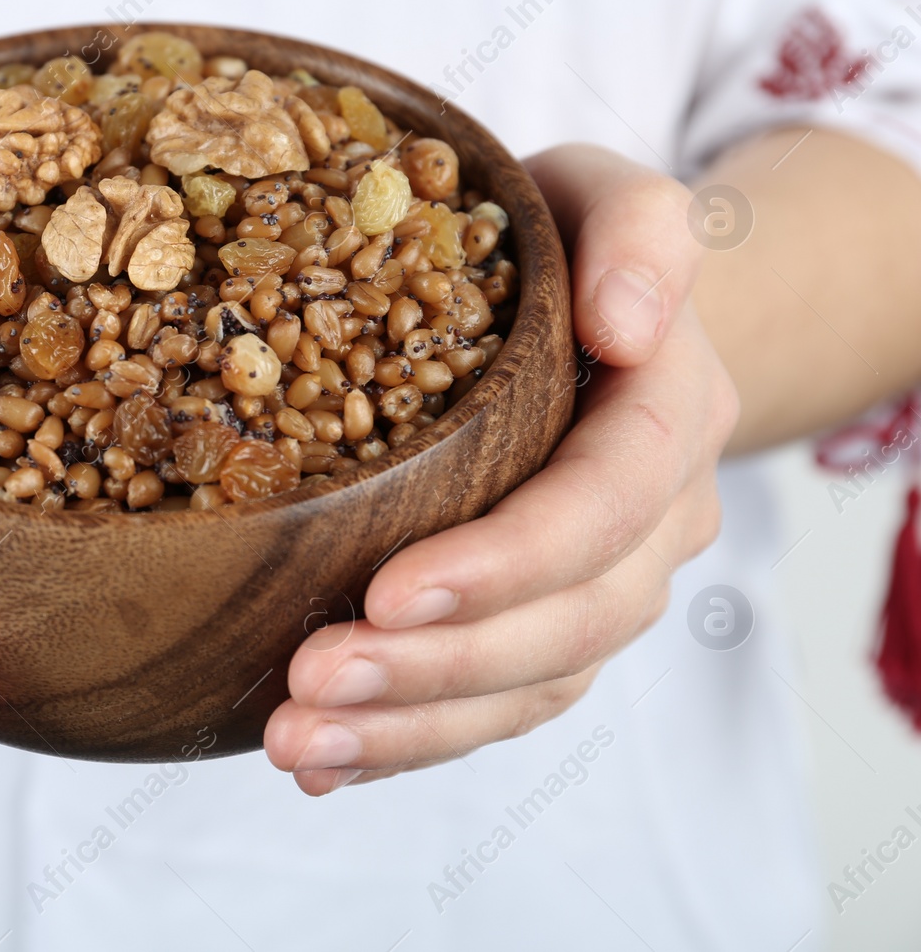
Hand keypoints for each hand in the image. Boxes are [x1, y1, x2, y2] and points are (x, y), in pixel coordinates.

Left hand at [264, 145, 738, 794]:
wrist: (600, 310)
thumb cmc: (573, 244)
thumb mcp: (606, 196)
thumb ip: (639, 231)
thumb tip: (630, 325)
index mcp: (666, 421)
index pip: (601, 507)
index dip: (505, 561)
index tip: (388, 590)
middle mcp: (652, 525)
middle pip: (565, 625)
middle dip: (437, 668)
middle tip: (309, 681)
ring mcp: (602, 587)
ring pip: (527, 688)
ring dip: (411, 728)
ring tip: (295, 746)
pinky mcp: (546, 627)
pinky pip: (495, 706)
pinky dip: (409, 742)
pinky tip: (321, 765)